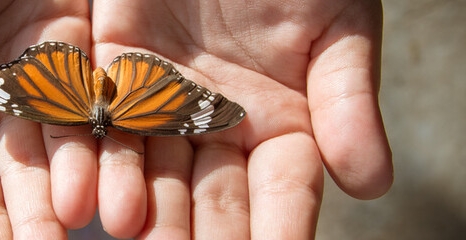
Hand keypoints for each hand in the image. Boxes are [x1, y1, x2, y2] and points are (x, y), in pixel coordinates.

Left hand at [88, 0, 391, 237]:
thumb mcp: (337, 24)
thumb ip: (347, 100)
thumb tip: (373, 186)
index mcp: (283, 122)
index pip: (284, 190)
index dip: (280, 231)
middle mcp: (220, 124)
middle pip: (211, 195)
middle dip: (203, 237)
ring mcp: (165, 100)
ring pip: (150, 167)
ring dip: (143, 206)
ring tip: (135, 236)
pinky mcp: (117, 68)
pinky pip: (103, 119)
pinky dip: (96, 156)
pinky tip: (93, 196)